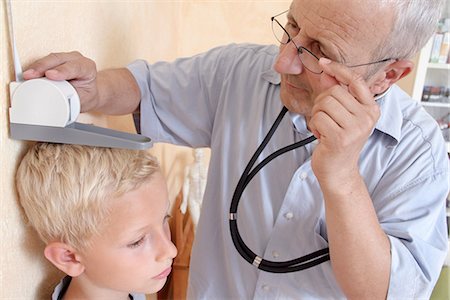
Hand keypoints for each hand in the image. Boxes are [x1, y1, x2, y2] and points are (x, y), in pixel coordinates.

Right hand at [23, 51, 98, 111]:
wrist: (88, 92)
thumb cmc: (86, 95)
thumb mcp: (84, 99)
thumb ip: (72, 97)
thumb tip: (58, 100)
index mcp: (88, 67)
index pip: (75, 67)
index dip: (62, 70)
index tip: (50, 75)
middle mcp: (77, 59)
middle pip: (59, 59)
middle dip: (44, 67)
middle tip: (31, 76)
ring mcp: (66, 57)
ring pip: (50, 59)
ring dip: (37, 67)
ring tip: (27, 76)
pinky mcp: (55, 60)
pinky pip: (45, 61)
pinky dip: (36, 68)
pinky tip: (29, 74)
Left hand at [308, 58, 379, 188]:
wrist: (339, 171)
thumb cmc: (339, 142)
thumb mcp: (343, 117)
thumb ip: (338, 96)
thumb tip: (327, 73)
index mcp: (371, 109)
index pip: (356, 80)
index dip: (338, 69)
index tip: (324, 63)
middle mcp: (367, 117)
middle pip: (334, 91)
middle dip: (322, 103)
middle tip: (325, 119)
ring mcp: (355, 128)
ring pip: (324, 103)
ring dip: (317, 115)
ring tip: (324, 128)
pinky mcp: (340, 138)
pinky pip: (318, 118)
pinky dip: (314, 126)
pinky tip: (321, 136)